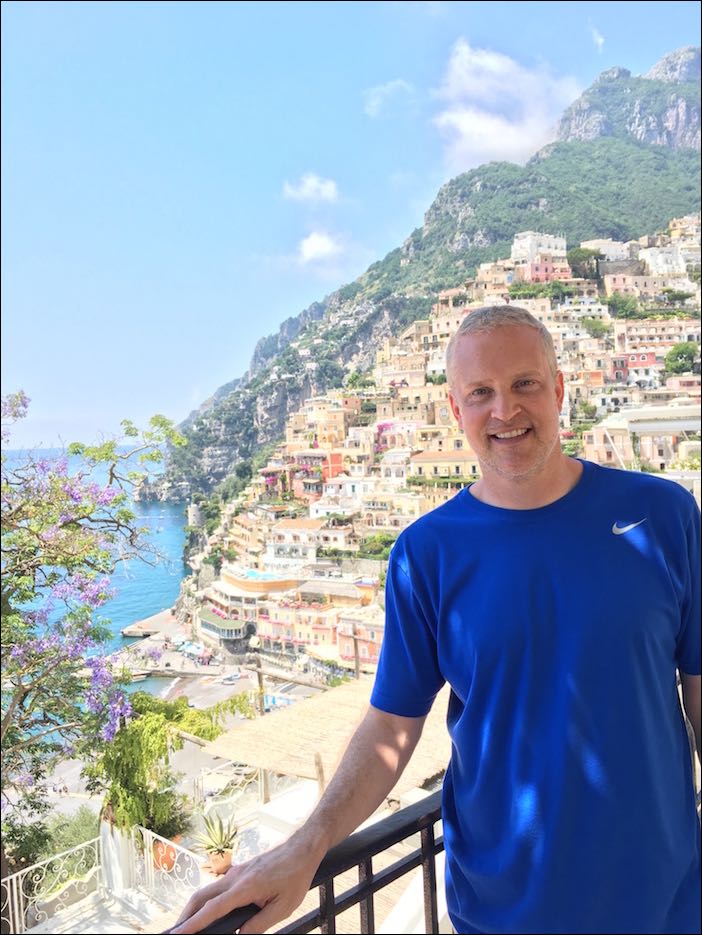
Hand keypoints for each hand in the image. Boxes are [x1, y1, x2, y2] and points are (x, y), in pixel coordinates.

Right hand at [170, 836, 320, 933]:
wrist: (303, 847)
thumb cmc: (296, 876)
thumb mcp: (283, 907)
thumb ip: (259, 924)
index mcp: (245, 887)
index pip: (212, 909)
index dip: (192, 924)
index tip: (177, 934)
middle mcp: (235, 877)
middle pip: (200, 896)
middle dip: (185, 916)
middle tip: (175, 932)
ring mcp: (236, 872)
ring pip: (207, 890)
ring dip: (194, 907)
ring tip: (188, 925)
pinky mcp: (240, 871)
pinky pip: (218, 887)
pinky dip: (207, 900)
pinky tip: (210, 911)